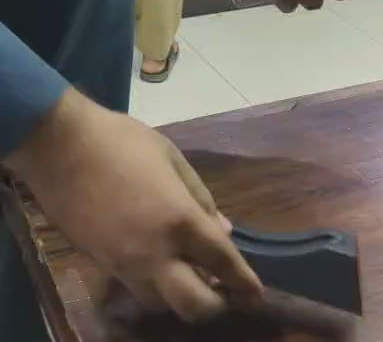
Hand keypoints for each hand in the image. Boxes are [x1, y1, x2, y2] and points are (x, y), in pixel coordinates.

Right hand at [5, 88, 261, 322]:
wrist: (61, 148)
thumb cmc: (122, 142)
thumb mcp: (171, 157)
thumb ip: (201, 196)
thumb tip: (224, 230)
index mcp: (180, 220)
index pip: (223, 263)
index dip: (245, 284)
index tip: (257, 296)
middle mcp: (156, 253)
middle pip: (194, 306)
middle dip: (216, 305)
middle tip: (223, 290)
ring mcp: (126, 265)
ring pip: (162, 305)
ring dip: (181, 297)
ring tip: (189, 275)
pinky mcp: (102, 265)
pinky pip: (135, 290)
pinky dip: (153, 288)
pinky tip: (158, 266)